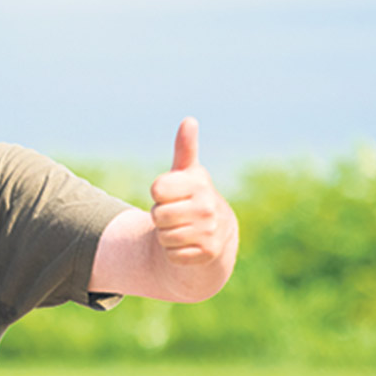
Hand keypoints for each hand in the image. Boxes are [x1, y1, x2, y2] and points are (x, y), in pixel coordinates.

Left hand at [149, 117, 234, 267]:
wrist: (217, 232)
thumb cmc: (193, 197)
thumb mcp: (188, 174)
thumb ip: (185, 149)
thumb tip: (189, 120)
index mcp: (199, 183)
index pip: (157, 189)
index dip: (158, 194)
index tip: (170, 194)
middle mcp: (208, 206)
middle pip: (158, 215)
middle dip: (160, 217)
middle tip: (175, 214)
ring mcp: (209, 230)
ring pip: (163, 237)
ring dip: (167, 236)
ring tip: (182, 228)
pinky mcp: (208, 253)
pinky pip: (172, 255)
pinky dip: (174, 253)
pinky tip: (188, 244)